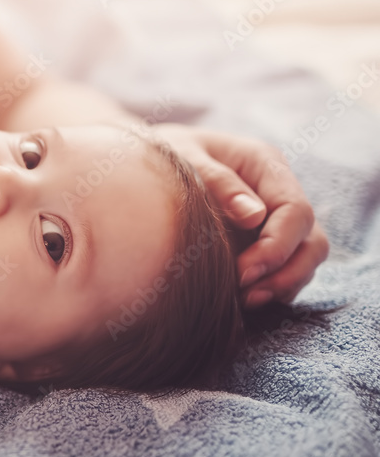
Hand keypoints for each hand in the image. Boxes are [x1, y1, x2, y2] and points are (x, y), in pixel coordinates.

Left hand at [153, 123, 328, 308]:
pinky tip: (244, 297)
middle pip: (310, 240)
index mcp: (266, 164)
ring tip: (246, 300)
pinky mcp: (263, 237)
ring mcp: (275, 216)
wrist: (147, 159)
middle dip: (285, 272)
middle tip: (247, 295)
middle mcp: (278, 191)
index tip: (244, 273)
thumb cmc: (166, 155)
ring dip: (283, 284)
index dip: (277, 247)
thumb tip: (253, 215)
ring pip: (304, 258)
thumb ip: (217, 181)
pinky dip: (273, 285)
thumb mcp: (185, 158)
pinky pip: (286, 268)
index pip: (295, 211)